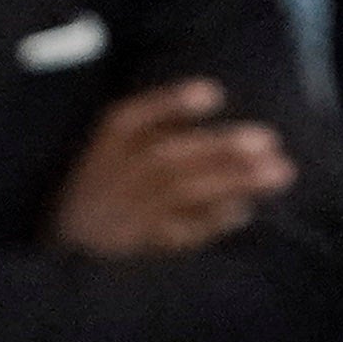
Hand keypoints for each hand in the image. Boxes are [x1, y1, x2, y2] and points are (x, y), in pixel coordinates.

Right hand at [51, 80, 296, 259]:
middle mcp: (115, 176)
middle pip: (170, 158)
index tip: (214, 95)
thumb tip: (213, 95)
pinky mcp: (136, 246)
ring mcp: (126, 213)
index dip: (171, 106)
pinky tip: (242, 212)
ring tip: (278, 174)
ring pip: (181, 193)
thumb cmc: (101, 182)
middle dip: (220, 150)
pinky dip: (210, 223)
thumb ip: (153, 119)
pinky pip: (176, 234)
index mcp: (107, 142)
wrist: (64, 245)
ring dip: (231, 183)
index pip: (133, 119)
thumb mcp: (111, 141)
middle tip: (270, 142)